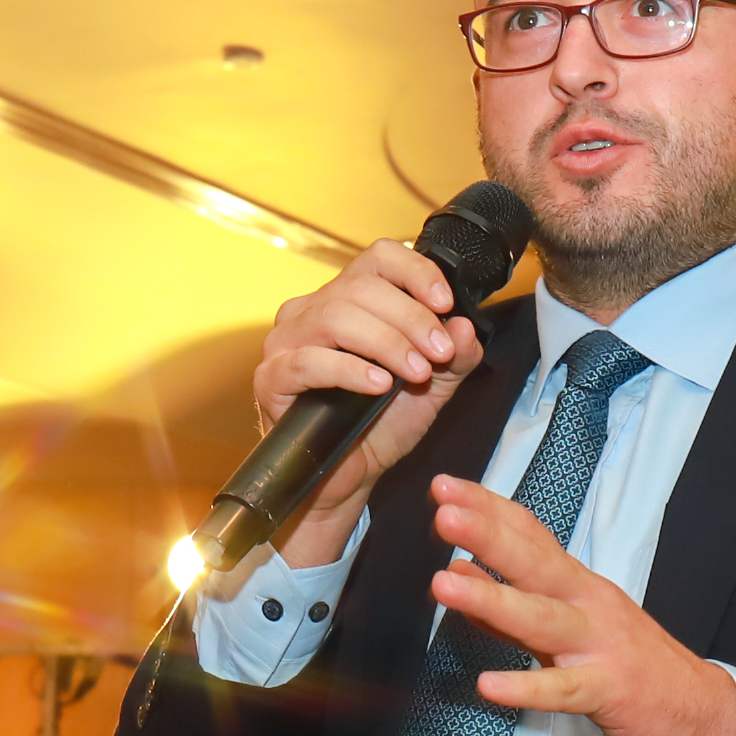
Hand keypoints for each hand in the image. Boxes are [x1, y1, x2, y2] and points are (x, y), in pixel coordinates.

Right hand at [251, 243, 492, 565]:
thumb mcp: (434, 386)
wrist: (352, 477)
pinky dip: (348, 370)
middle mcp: (313, 311)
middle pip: (361, 287)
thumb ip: (455, 355)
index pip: (380, 258)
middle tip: (438, 351)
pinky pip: (307, 362)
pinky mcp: (271, 379)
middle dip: (410, 318)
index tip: (445, 303)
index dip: (415, 272)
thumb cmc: (382, 424)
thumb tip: (464, 326)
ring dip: (385, 341)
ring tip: (415, 371)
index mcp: (350, 299)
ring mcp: (286, 342)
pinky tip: (378, 384)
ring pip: (335, 317)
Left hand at [424, 477, 735, 735]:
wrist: (705, 713)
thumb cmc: (632, 668)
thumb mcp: (569, 629)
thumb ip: (512, 607)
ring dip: (493, 600)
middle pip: (536, 562)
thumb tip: (460, 573)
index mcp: (578, 585)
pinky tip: (488, 685)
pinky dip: (526, 687)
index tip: (444, 487)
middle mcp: (589, 604)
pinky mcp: (610, 690)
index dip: (488, 509)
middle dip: (488, 535)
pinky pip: (563, 689)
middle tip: (444, 512)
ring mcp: (600, 645)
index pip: (531, 534)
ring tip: (444, 583)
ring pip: (543, 618)